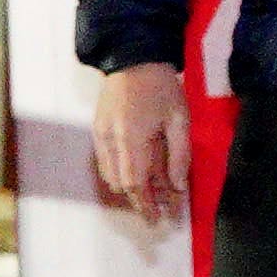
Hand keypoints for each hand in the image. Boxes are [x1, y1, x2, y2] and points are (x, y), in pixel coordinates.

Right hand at [91, 61, 190, 230]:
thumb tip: (178, 187)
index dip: (146, 204)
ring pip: (109, 175)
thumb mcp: (179, 120)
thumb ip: (179, 156)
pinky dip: (119, 173)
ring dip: (129, 188)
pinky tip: (136, 172)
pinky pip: (105, 161)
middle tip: (160, 210)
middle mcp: (110, 140)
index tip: (158, 218)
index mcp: (131, 138)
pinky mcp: (96, 129)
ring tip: (151, 193)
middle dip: (139, 200)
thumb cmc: (160, 87)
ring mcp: (99, 135)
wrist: (132, 59)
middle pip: (120, 184)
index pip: (135, 183)